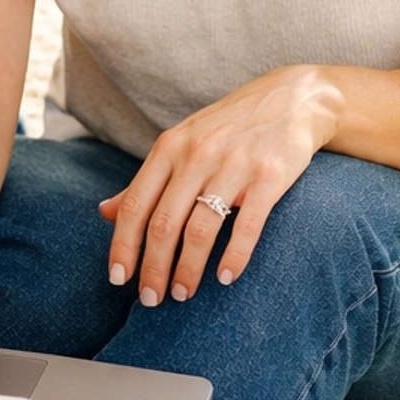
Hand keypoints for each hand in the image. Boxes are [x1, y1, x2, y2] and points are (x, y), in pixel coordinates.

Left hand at [101, 67, 343, 305]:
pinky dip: (234, 256)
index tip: (118, 279)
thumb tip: (105, 213)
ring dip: (188, 269)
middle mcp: (197, 155)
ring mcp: (234, 165)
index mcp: (169, 148)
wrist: (294, 98)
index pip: (135, 205)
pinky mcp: (269, 176)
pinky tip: (226, 278)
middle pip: (164, 223)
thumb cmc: (229, 127)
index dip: (123, 246)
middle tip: (152, 300)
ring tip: (184, 294)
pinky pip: (247, 225)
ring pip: (200, 229)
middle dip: (154, 268)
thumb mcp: (182, 143)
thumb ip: (146, 181)